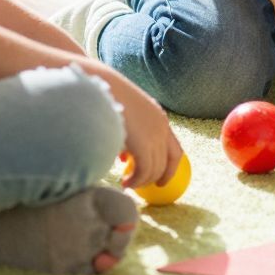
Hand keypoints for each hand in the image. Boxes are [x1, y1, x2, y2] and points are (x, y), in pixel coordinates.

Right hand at [106, 72, 182, 190]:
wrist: (100, 87)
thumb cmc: (106, 100)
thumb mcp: (124, 116)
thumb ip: (130, 135)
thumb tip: (125, 157)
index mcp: (159, 118)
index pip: (175, 148)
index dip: (170, 166)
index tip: (161, 179)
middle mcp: (161, 126)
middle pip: (169, 161)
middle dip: (158, 177)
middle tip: (144, 187)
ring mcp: (154, 135)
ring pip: (156, 169)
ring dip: (142, 181)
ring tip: (127, 184)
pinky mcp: (143, 144)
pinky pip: (144, 171)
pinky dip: (136, 181)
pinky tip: (125, 183)